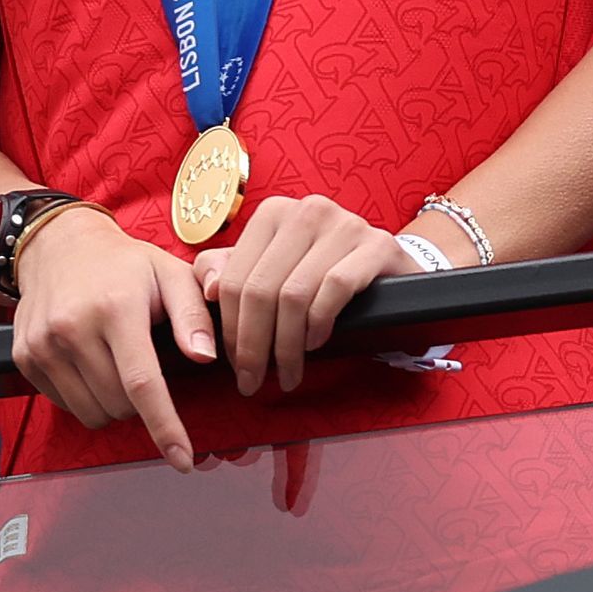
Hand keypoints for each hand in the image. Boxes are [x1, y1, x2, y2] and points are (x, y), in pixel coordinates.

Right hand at [12, 210, 219, 466]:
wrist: (59, 247)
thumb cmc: (126, 264)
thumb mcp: (172, 275)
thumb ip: (193, 317)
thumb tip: (205, 358)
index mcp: (116, 309)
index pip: (143, 383)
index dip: (165, 427)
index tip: (183, 460)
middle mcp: (72, 329)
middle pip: (118, 405)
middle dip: (143, 402)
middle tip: (147, 364)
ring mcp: (43, 346)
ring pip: (91, 413)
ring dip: (115, 404)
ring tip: (120, 362)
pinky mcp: (24, 358)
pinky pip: (65, 405)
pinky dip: (87, 397)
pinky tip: (93, 363)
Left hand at [192, 194, 411, 397]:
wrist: (382, 266)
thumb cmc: (315, 271)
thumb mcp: (266, 267)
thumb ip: (225, 272)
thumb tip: (210, 290)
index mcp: (274, 212)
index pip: (236, 280)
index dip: (230, 331)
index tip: (234, 367)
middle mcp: (308, 210)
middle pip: (262, 290)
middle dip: (254, 346)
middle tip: (253, 381)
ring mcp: (346, 224)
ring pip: (295, 295)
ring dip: (286, 346)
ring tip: (287, 373)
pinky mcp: (377, 244)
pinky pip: (335, 289)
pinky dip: (319, 323)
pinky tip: (315, 342)